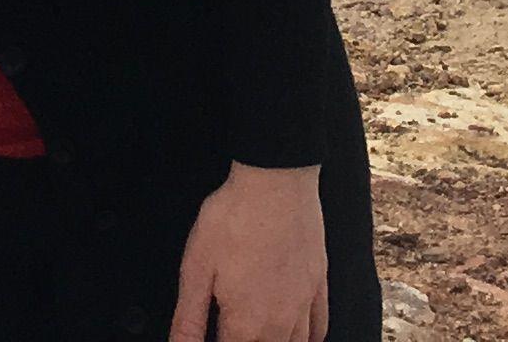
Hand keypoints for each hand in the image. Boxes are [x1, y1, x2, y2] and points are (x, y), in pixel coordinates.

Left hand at [170, 160, 326, 341]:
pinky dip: (308, 338)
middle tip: (232, 327)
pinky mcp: (318, 285)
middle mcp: (279, 324)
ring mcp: (303, 306)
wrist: (275, 181)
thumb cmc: (234, 218)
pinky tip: (296, 334)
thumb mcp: (196, 267)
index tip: (214, 331)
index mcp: (245, 324)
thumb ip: (188, 318)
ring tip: (257, 332)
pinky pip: (319, 328)